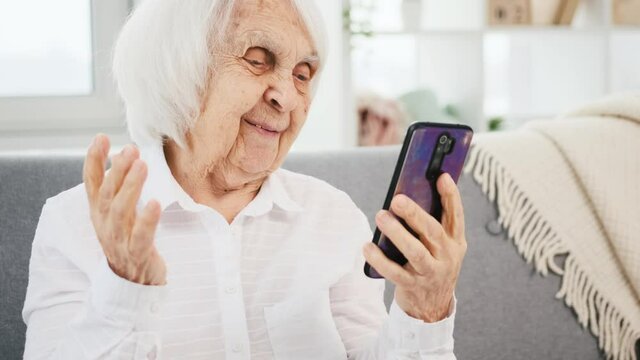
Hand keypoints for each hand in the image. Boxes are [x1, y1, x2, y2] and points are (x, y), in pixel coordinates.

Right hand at [83, 134, 166, 285]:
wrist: (132, 284)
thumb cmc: (127, 241)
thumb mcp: (117, 215)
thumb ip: (117, 190)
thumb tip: (123, 157)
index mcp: (100, 213)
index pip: (92, 183)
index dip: (93, 160)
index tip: (101, 137)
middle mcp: (105, 224)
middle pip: (108, 193)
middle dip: (117, 170)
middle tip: (130, 149)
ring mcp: (119, 240)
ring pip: (121, 210)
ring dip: (131, 186)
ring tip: (142, 165)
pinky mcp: (137, 254)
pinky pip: (141, 235)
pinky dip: (147, 219)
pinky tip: (155, 203)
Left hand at [363, 173, 466, 321]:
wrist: (433, 307)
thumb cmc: (433, 265)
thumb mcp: (441, 247)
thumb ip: (431, 225)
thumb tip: (408, 197)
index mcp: (456, 242)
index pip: (456, 215)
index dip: (451, 196)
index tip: (441, 176)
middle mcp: (447, 256)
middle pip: (432, 232)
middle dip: (415, 214)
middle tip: (397, 199)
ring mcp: (431, 273)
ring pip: (415, 252)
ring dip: (396, 233)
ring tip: (380, 217)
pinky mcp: (413, 286)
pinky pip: (395, 272)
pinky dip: (380, 260)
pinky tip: (367, 247)